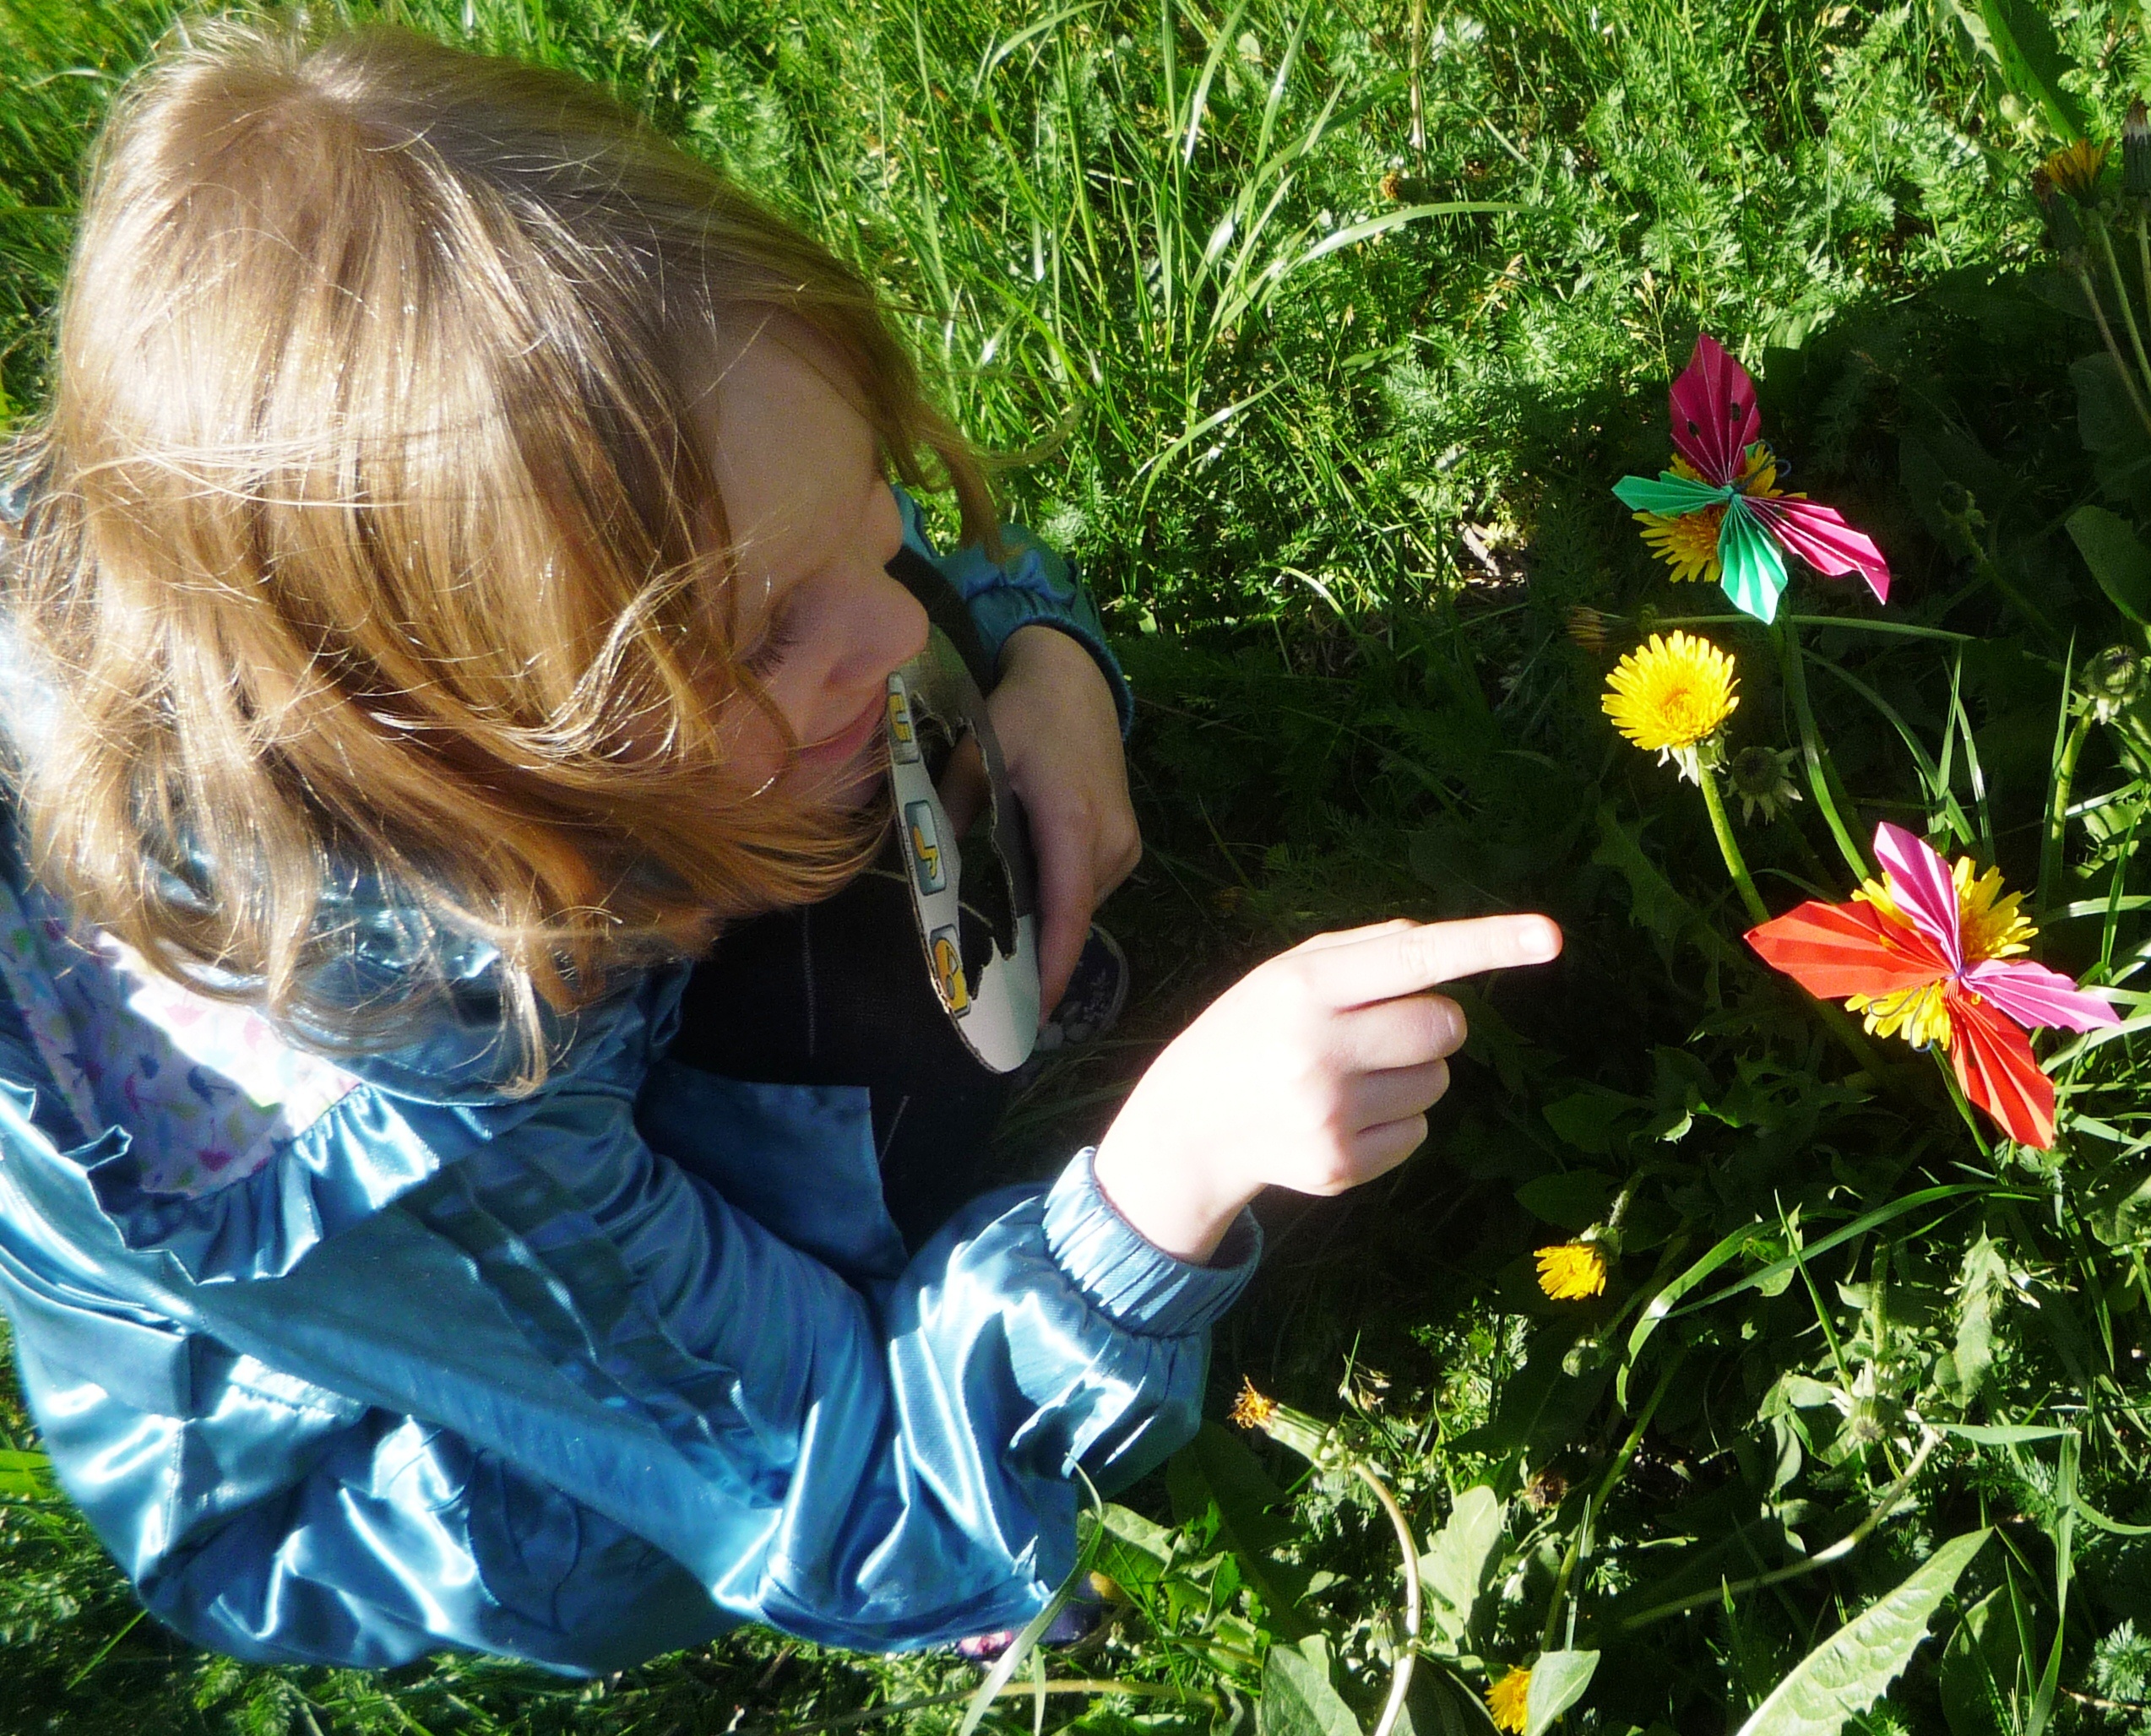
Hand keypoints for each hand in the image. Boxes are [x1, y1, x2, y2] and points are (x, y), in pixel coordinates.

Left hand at [938, 625, 1138, 1013]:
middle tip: (994, 991)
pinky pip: (1089, 888)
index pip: (1066, 913)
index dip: (1054, 968)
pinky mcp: (1126, 842)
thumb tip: (926, 870)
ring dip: (1048, 925)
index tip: (1035, 1014)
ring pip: (1081, 905)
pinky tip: (1025, 900)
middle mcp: (1110, 841)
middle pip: (1071, 917)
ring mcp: (1125, 843)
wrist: (1074, 680)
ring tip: (1005, 951)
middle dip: (1039, 957)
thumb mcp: (978, 754)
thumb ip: (952, 811)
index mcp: (1073, 821)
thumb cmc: (1023, 713)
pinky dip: (1059, 901)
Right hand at [1092, 914, 1562, 1261]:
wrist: (1187, 1128)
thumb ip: (1362, 949)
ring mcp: (1331, 1115)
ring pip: (1438, 1082)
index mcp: (1304, 988)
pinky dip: (1395, 1122)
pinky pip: (1420, 1132)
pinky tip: (1340, 1117)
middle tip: (1378, 1033)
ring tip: (1345, 1078)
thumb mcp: (1283, 974)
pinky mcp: (1342, 1165)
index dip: (1488, 944)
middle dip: (1433, 1024)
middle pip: (1445, 1026)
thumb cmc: (1249, 1032)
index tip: (1551, 936)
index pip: (1416, 958)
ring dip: (1410, 1074)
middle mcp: (1318, 1051)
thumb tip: (1437, 942)